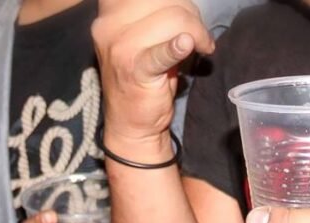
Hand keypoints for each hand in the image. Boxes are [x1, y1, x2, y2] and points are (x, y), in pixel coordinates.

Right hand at [92, 0, 213, 154]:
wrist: (130, 124)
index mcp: (110, 12)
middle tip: (197, 36)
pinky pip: (163, 51)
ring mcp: (120, 47)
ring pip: (174, 18)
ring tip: (200, 48)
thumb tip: (184, 3)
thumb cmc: (142, 77)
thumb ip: (157, 14)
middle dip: (190, 15)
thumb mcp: (142, 36)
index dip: (174, 3)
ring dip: (197, 32)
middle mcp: (109, 25)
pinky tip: (185, 47)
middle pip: (166, 1)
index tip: (183, 17)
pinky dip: (176, 47)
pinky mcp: (135, 69)